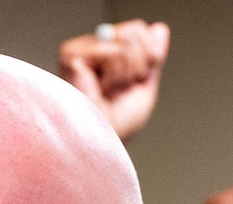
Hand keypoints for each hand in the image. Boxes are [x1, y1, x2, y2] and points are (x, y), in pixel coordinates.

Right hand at [59, 20, 169, 140]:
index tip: (138, 78)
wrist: (101, 144)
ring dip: (126, 75)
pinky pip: (113, 53)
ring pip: (127, 42)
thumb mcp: (144, 88)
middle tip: (121, 88)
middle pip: (136, 30)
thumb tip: (160, 29)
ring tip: (109, 91)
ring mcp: (81, 49)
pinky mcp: (72, 55)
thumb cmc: (117, 125)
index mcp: (108, 53)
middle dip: (139, 64)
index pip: (139, 30)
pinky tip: (100, 89)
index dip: (149, 53)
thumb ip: (152, 57)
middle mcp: (93, 47)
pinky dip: (114, 77)